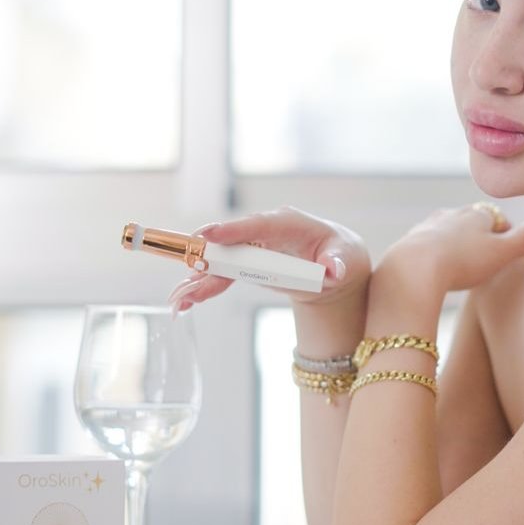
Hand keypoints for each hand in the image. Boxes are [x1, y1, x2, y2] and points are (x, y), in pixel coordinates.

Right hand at [167, 207, 369, 312]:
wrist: (334, 266)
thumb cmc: (340, 255)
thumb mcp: (343, 259)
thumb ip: (337, 264)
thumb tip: (333, 270)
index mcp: (287, 222)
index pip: (258, 224)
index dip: (233, 230)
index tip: (209, 235)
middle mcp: (263, 231)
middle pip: (231, 242)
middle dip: (207, 255)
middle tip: (187, 267)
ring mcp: (252, 247)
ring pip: (221, 261)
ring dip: (199, 278)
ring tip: (180, 297)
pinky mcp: (246, 263)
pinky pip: (222, 275)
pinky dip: (204, 288)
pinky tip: (185, 301)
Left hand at [381, 205, 523, 296]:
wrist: (413, 268)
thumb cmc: (462, 260)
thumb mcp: (502, 252)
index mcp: (476, 214)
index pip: (494, 217)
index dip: (502, 231)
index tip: (505, 245)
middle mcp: (451, 214)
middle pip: (469, 220)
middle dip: (477, 234)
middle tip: (484, 253)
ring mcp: (427, 226)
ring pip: (446, 229)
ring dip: (454, 242)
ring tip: (460, 260)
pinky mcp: (408, 242)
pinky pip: (426, 244)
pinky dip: (433, 252)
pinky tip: (434, 267)